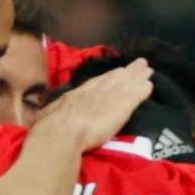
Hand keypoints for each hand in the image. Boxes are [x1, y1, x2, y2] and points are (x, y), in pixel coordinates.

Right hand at [31, 60, 152, 151]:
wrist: (62, 130)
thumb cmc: (50, 127)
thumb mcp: (48, 116)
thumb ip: (51, 115)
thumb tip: (44, 118)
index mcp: (77, 95)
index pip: (95, 84)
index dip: (107, 79)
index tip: (115, 73)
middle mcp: (95, 91)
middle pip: (114, 78)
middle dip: (126, 72)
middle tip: (137, 64)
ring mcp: (109, 96)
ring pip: (127, 83)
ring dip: (138, 76)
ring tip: (148, 69)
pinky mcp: (122, 105)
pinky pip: (136, 94)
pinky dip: (143, 89)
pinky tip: (151, 84)